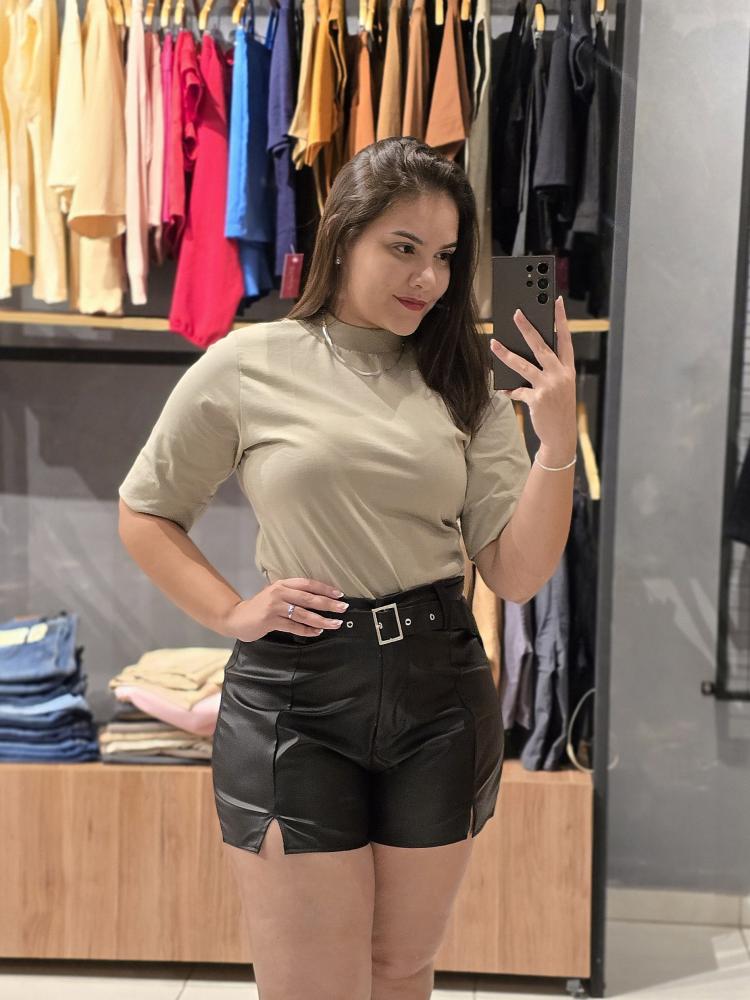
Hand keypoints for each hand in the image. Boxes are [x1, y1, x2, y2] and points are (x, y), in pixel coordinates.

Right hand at [221, 577, 349, 641]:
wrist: (236, 617)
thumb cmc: (260, 607)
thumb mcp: (275, 595)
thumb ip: (292, 595)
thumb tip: (318, 600)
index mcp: (282, 584)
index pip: (308, 584)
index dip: (324, 588)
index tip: (339, 594)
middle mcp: (279, 592)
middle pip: (309, 598)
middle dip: (328, 604)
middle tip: (343, 608)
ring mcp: (274, 606)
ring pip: (303, 613)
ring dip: (321, 619)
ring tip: (335, 624)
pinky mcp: (270, 620)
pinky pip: (293, 626)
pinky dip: (307, 630)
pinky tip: (317, 633)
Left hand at [490, 295, 576, 456]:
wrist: (561, 435)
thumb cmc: (558, 408)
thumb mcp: (560, 387)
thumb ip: (548, 371)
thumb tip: (523, 356)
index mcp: (568, 369)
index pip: (565, 339)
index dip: (561, 319)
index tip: (557, 301)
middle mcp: (560, 375)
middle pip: (541, 346)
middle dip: (527, 328)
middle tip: (516, 313)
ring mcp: (549, 387)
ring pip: (523, 365)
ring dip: (506, 354)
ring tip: (493, 343)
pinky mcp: (537, 399)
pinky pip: (517, 391)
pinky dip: (509, 390)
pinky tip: (503, 390)